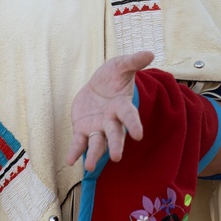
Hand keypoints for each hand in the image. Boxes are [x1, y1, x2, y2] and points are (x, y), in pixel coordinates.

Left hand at [65, 51, 153, 171]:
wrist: (98, 85)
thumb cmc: (113, 76)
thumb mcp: (121, 65)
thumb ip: (133, 61)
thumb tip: (150, 53)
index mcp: (122, 106)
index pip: (129, 116)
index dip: (134, 125)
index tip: (139, 135)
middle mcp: (111, 121)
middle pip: (114, 134)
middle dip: (115, 145)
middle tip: (116, 157)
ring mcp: (97, 127)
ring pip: (97, 143)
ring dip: (93, 155)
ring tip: (88, 167)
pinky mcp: (83, 129)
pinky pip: (79, 143)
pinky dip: (75, 152)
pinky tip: (70, 161)